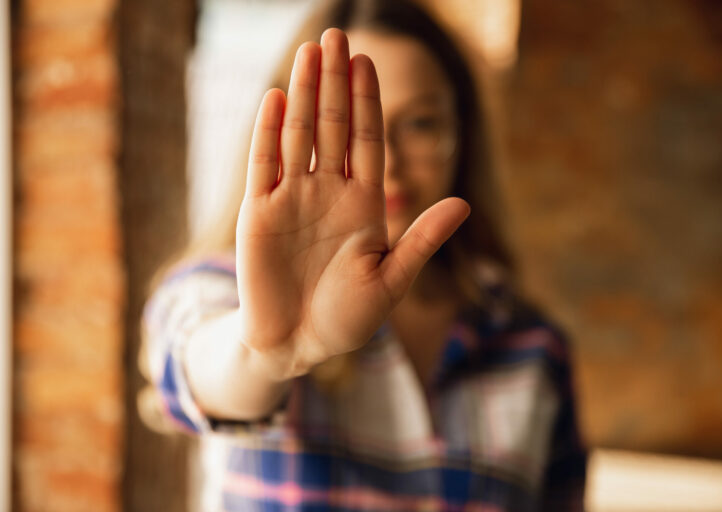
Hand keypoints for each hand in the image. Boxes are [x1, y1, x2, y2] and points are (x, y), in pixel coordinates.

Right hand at [235, 28, 469, 379]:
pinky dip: (268, 132)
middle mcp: (328, 192)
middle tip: (337, 35)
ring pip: (298, 134)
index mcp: (363, 204)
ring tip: (310, 52)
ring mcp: (292, 199)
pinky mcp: (258, 213)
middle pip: (333, 126)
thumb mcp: (391, 281)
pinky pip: (263, 164)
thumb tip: (463, 204)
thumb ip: (421, 240)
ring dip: (305, 94)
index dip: (368, 101)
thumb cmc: (347, 320)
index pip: (367, 140)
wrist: (297, 346)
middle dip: (336, 82)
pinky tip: (276, 98)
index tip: (367, 61)